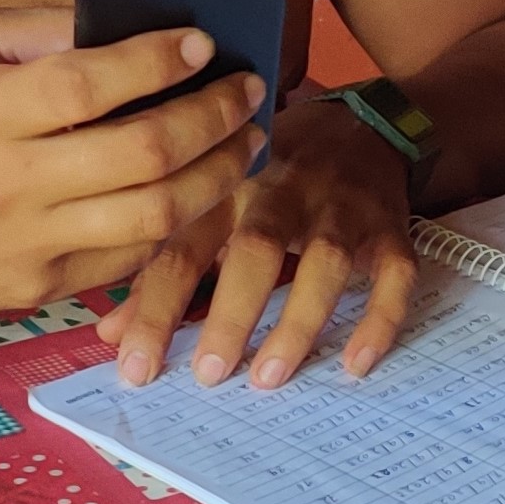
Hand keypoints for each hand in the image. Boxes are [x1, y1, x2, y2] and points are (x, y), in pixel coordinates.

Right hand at [0, 9, 264, 320]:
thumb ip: (37, 31)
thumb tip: (124, 22)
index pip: (87, 85)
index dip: (155, 61)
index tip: (202, 43)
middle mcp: (8, 184)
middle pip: (140, 154)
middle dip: (212, 117)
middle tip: (248, 90)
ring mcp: (27, 245)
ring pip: (153, 216)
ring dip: (217, 175)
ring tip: (245, 141)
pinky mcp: (39, 289)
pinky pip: (130, 258)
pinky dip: (177, 221)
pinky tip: (199, 187)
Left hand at [97, 93, 418, 388]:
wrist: (358, 125)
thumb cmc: (269, 177)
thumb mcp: (213, 209)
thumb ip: (165, 269)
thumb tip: (110, 335)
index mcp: (225, 188)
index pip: (181, 248)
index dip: (156, 308)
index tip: (136, 369)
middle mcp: (282, 191)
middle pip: (255, 247)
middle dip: (231, 312)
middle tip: (208, 375)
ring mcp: (341, 207)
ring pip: (326, 260)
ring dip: (298, 320)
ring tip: (269, 377)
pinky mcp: (390, 225)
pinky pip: (394, 272)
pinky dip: (379, 318)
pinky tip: (356, 364)